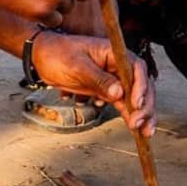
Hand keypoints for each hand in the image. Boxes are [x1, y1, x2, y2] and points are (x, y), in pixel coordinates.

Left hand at [31, 30, 155, 136]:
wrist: (42, 56)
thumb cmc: (57, 54)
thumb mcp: (76, 66)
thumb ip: (98, 79)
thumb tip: (119, 93)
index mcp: (112, 52)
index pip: (136, 67)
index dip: (141, 85)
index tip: (136, 103)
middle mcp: (117, 65)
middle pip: (141, 84)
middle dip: (144, 105)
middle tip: (138, 123)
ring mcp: (113, 78)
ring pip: (135, 96)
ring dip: (142, 114)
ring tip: (145, 133)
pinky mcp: (106, 90)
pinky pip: (124, 103)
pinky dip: (131, 115)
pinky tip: (136, 129)